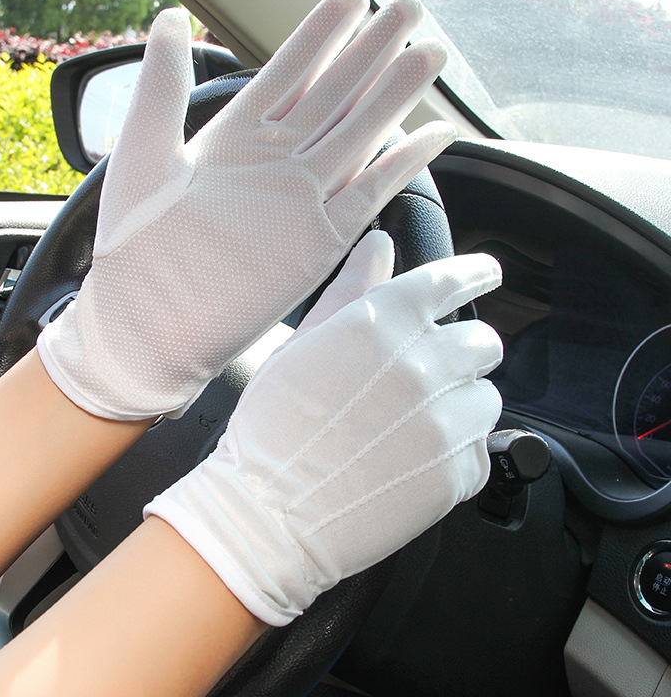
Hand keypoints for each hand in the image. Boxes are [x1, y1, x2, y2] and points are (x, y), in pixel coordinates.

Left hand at [38, 0, 456, 419]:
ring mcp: (301, 200)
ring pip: (360, 133)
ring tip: (429, 56)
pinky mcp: (320, 241)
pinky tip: (430, 135)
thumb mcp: (141, 150)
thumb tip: (167, 16)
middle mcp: (275, 163)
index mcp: (234, 138)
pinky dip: (402, 164)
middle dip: (373, 50)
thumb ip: (161, 84)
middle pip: (335, 94)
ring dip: (395, 95)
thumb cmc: (133, 246)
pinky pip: (371, 192)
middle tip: (410, 10)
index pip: (288, 72)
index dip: (321, 34)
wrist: (149, 323)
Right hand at [145, 245, 502, 624]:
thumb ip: (351, 289)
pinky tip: (413, 460)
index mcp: (385, 323)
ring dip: (461, 404)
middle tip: (429, 373)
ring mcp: (445, 422)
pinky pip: (480, 450)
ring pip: (486, 398)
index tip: (487, 275)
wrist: (269, 512)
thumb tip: (380, 245)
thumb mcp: (303, 344)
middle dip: (462, 352)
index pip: (453, 281)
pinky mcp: (456, 474)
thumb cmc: (273, 426)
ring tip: (414, 425)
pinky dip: (457, 452)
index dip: (476, 274)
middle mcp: (425, 364)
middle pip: (483, 343)